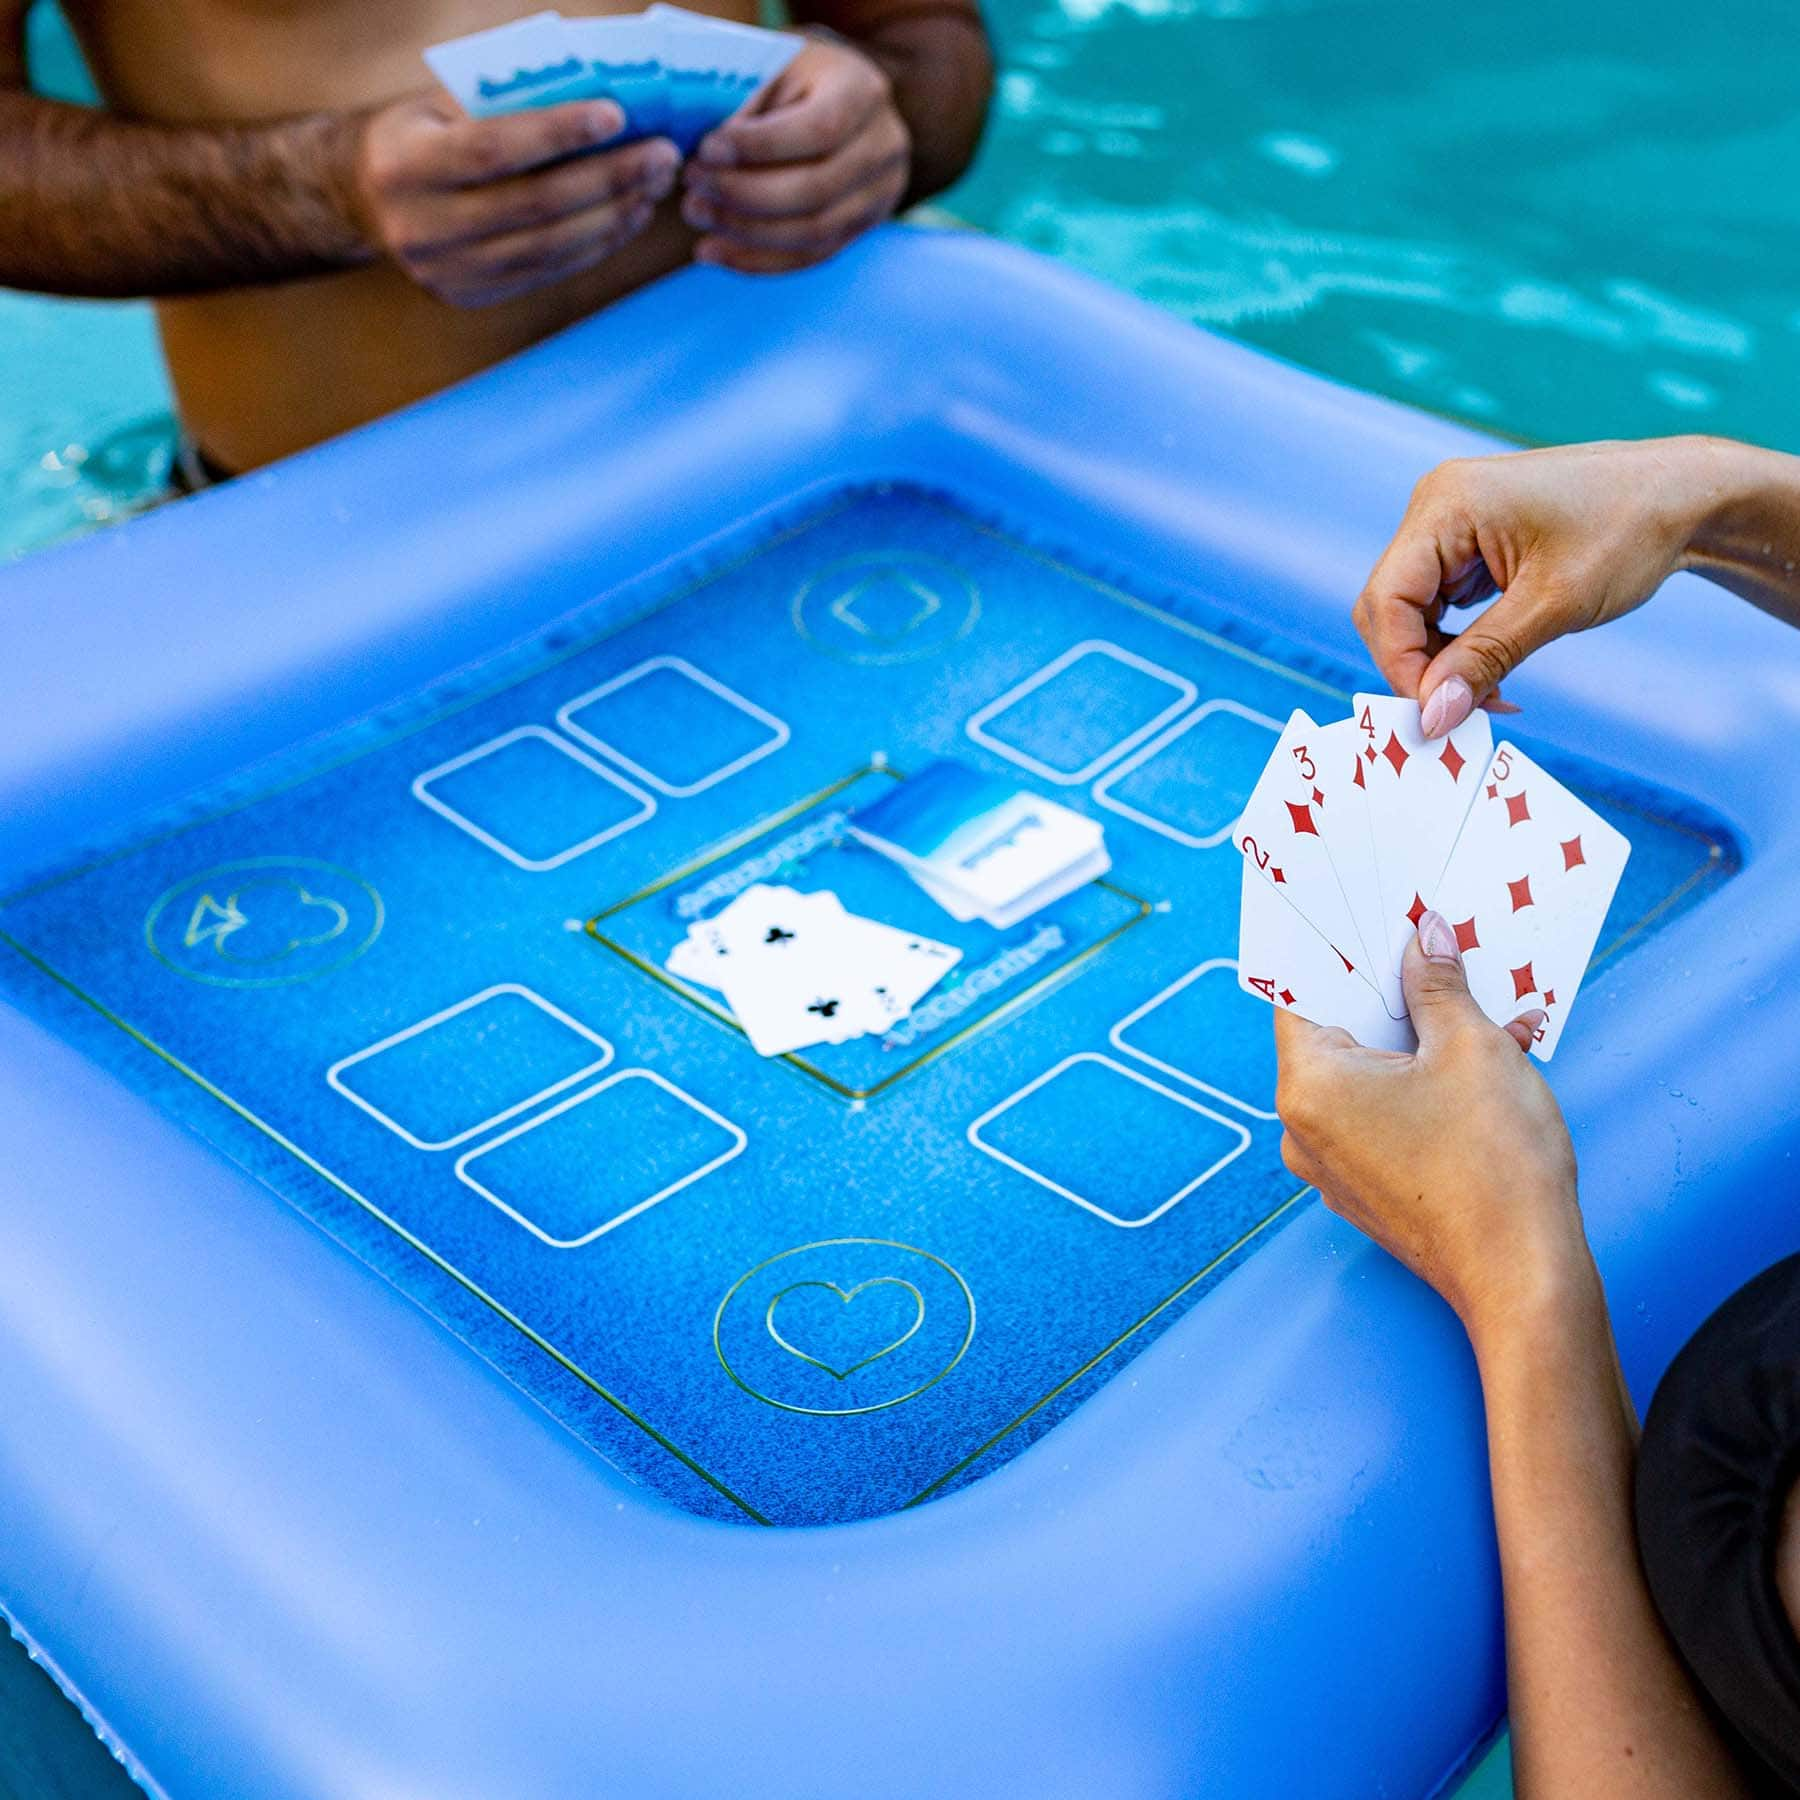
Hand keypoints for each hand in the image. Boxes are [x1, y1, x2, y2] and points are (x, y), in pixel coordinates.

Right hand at [351, 94, 679, 306]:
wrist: (362, 198)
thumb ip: (504, 103)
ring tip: (654, 187)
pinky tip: (627, 218)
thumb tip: (595, 98)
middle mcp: (422, 226)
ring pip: (550, 247)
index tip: (618, 115)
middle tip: (663, 156)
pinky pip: (547, 271)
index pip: (496, 148)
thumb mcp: (440, 105)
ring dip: (614, 216)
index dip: (560, 133)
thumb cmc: (419, 134)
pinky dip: (595, 244)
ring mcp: (446, 271)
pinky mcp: (470, 295)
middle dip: (609, 178)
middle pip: (536, 205)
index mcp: (407, 163)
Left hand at [681, 38, 909, 274]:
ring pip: (812, 233)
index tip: (705, 150)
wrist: (836, 99)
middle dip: (744, 195)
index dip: (760, 147)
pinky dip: (756, 261)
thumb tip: (710, 158)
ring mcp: (879, 195)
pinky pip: (808, 258)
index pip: (818, 130)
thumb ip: (746, 103)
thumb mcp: (772, 66)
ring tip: (697, 216)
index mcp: (863, 91)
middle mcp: (884, 146)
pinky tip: (714, 252)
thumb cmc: (792, 77)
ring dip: (745, 233)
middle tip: (692, 190)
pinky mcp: (860, 230)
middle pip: (816, 190)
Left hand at [1274, 910, 1590, 1341]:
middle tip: (1434, 945)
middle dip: (1394, 990)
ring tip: (1486, 1001)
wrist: (1524, 1281)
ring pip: (1371, 1073)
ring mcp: (1333, 1164)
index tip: (1363, 915)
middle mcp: (1304, 1129)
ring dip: (1424, 1036)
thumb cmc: (1494, 1165)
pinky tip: (1491, 1055)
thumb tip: (1425, 937)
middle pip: (1338, 1033)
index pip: (1300, 994)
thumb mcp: (1472, 1049)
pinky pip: (1386, 1113)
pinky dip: (1428, 1082)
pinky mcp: (1369, 1187)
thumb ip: (1437, 985)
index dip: (1336, 951)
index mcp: (1309, 1087)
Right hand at [1353, 437, 1749, 737]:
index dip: (1402, 664)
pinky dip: (1459, 641)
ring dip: (1441, 659)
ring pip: (1411, 610)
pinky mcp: (1468, 540)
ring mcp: (1450, 522)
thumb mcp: (1553, 605)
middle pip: (1390, 607)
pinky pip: (1439, 602)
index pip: (1388, 599)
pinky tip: (1492, 664)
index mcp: (1447, 504)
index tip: (1437, 713)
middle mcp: (1436, 506)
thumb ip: (1484, 660)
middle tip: (1461, 710)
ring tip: (1490, 690)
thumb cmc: (1628, 530)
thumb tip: (1432, 716)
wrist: (1683, 496)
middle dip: (1419, 666)